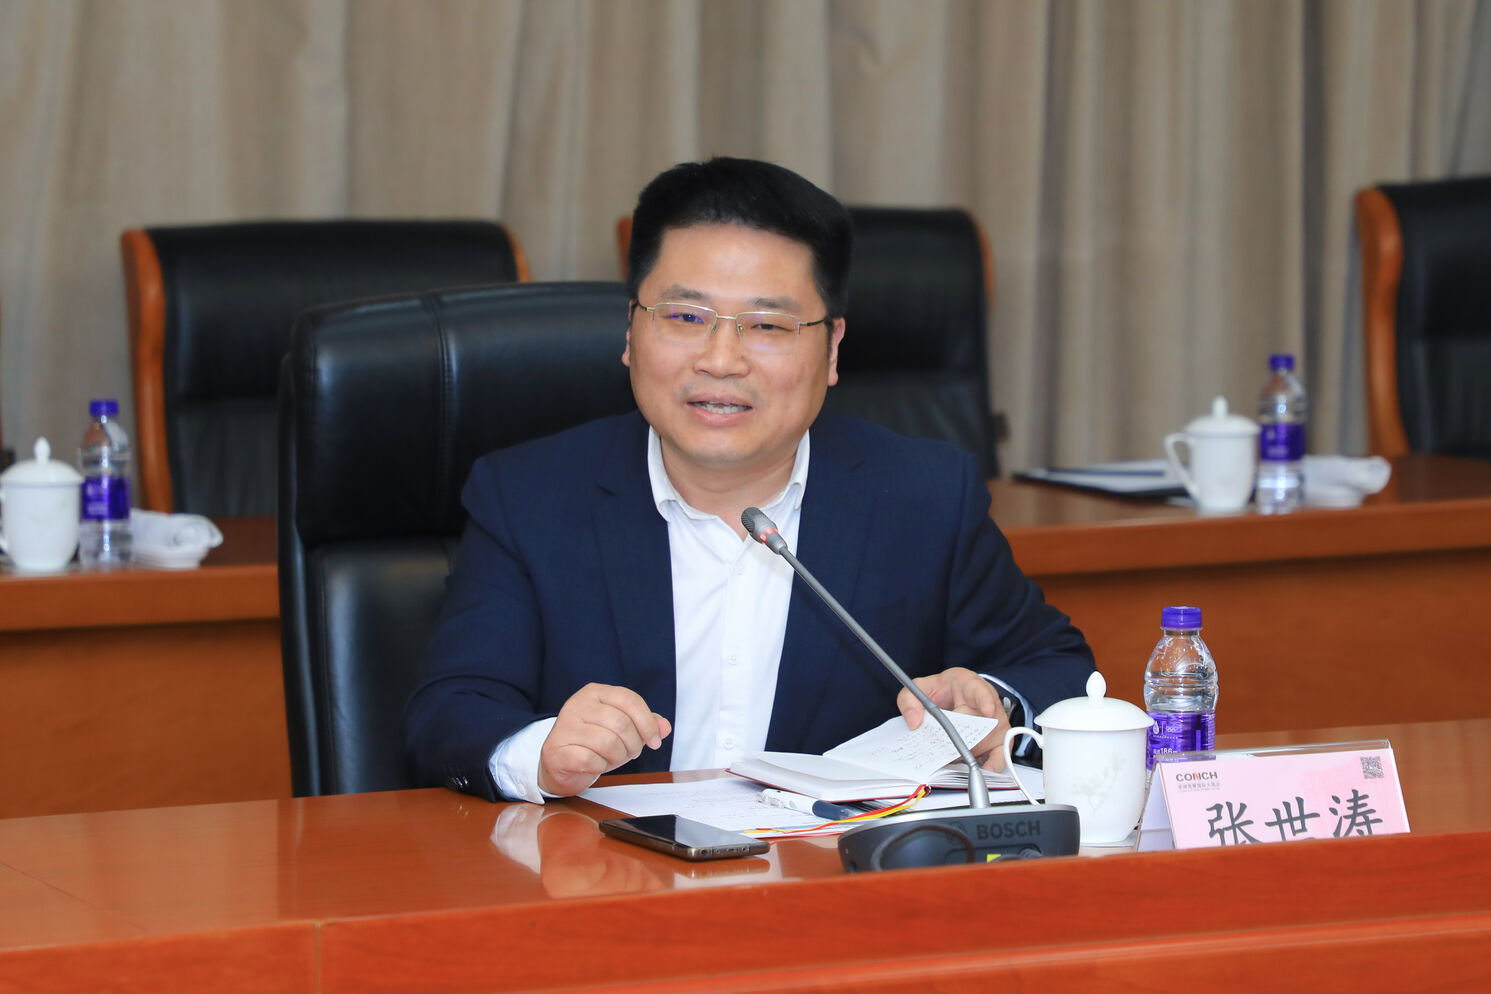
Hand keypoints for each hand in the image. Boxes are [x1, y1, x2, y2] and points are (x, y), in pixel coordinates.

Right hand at [538, 683, 671, 795]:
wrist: (559, 764)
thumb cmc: (593, 744)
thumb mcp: (622, 730)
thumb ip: (645, 725)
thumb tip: (664, 727)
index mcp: (595, 693)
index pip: (629, 700)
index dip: (647, 723)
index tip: (655, 742)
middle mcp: (577, 704)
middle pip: (621, 723)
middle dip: (634, 744)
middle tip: (630, 753)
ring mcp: (564, 726)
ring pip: (608, 743)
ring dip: (618, 757)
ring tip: (612, 759)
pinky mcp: (556, 750)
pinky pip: (590, 760)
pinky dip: (600, 766)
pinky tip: (596, 765)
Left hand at [896, 667, 1010, 771]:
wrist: (956, 694)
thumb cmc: (943, 691)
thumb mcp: (922, 687)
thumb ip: (910, 700)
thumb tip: (913, 722)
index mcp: (970, 685)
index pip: (980, 691)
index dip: (984, 701)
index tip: (987, 710)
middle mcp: (988, 703)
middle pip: (977, 723)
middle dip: (958, 735)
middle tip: (942, 741)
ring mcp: (996, 723)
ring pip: (983, 741)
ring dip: (965, 750)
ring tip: (949, 755)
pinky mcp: (999, 740)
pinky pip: (1001, 753)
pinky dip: (994, 763)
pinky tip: (985, 769)